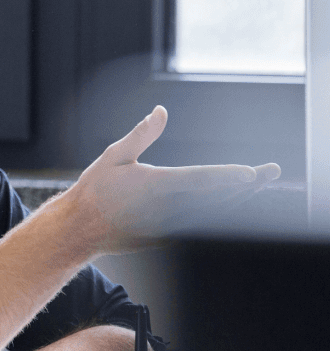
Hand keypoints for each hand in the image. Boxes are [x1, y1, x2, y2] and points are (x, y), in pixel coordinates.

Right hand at [66, 105, 279, 252]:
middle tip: (270, 172)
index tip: (251, 173)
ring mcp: (170, 227)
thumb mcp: (114, 156)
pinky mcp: (169, 238)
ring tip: (260, 184)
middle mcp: (166, 209)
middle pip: (216, 199)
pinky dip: (222, 214)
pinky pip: (202, 226)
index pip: (198, 180)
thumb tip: (161, 112)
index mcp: (153, 185)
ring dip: (240, 200)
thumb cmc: (95, 190)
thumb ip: (141, 134)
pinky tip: (235, 204)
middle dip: (247, 186)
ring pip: (213, 215)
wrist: (80, 228)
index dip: (227, 177)